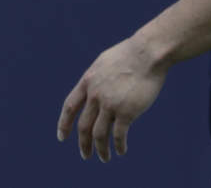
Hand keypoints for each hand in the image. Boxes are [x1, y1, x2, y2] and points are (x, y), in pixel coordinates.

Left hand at [57, 35, 167, 162]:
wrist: (148, 53)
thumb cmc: (130, 55)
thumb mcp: (104, 63)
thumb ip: (97, 78)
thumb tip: (94, 89)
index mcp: (88, 81)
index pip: (70, 106)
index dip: (64, 123)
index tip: (62, 137)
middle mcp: (95, 94)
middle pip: (83, 125)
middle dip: (83, 143)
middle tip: (85, 155)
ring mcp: (110, 103)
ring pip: (99, 134)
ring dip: (100, 149)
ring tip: (104, 158)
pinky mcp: (126, 111)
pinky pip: (119, 135)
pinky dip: (118, 146)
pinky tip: (121, 151)